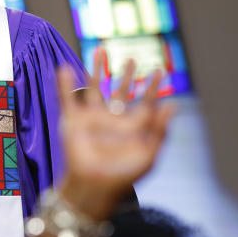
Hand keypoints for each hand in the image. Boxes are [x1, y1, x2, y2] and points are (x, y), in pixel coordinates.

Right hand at [56, 49, 174, 219]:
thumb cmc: (123, 175)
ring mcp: (92, 119)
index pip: (144, 102)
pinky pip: (68, 99)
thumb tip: (172, 106)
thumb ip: (159, 131)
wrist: (95, 185)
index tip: (160, 72)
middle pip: (120, 93)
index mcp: (131, 128)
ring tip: (100, 51)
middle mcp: (112, 121)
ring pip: (94, 89)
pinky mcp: (73, 122)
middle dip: (126, 76)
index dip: (152, 88)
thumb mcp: (148, 155)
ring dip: (97, 71)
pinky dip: (65, 84)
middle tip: (132, 58)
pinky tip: (65, 69)